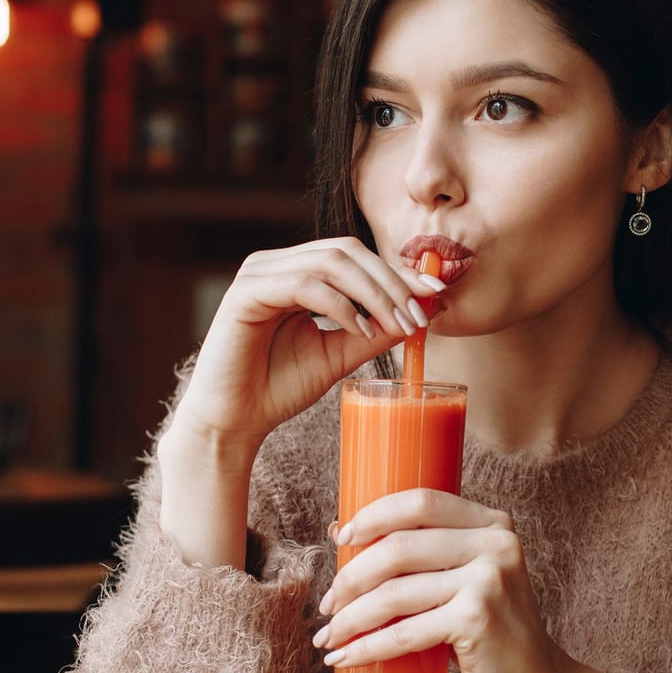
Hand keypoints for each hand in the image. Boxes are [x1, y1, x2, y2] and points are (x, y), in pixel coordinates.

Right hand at [169, 237, 443, 450]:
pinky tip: (358, 329)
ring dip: (373, 293)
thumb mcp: (340, 355)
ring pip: (329, 262)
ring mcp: (258, 274)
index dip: (398, 271)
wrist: (235, 421)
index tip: (436, 293)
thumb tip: (423, 311)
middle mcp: (276, 264)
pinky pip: (302, 284)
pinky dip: (338, 304)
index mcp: (296, 272)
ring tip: (397, 324)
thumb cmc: (280, 387)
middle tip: (420, 314)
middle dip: (391, 281)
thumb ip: (375, 331)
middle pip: (347, 251)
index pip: (355, 256)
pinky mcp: (245, 293)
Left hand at [314, 489, 572, 672]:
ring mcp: (489, 581)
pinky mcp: (478, 619)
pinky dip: (368, 647)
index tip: (341, 539)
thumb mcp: (468, 579)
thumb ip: (425, 554)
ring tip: (329, 635)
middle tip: (327, 603)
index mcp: (492, 524)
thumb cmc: (491, 629)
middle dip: (350, 577)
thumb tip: (340, 530)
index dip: (374, 515)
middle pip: (400, 547)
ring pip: (395, 593)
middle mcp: (495, 544)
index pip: (421, 502)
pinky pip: (406, 632)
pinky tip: (346, 657)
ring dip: (350, 617)